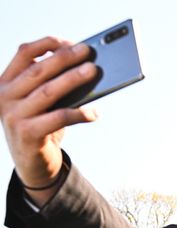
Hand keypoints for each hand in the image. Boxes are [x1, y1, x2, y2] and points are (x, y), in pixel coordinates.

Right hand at [0, 36, 97, 204]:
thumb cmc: (42, 127)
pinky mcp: (28, 134)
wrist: (32, 164)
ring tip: (93, 71)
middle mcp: (5, 97)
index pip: (23, 54)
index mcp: (5, 83)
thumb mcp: (42, 104)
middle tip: (88, 52)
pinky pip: (59, 118)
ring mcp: (14, 115)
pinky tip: (95, 112)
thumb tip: (85, 69)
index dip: (47, 44)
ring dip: (74, 79)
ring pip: (49, 92)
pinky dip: (79, 113)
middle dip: (65, 58)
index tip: (70, 41)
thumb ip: (53, 86)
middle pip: (38, 70)